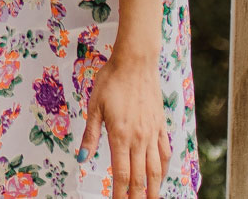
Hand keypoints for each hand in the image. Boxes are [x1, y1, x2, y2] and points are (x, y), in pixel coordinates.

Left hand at [79, 48, 169, 198]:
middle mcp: (139, 138)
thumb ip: (91, 135)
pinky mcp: (161, 125)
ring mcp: (152, 133)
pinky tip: (161, 176)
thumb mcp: (94, 106)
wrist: (136, 62)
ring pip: (157, 169)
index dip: (119, 193)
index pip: (121, 174)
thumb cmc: (112, 80)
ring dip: (154, 188)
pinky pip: (165, 152)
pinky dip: (164, 168)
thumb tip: (82, 158)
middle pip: (140, 177)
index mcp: (120, 135)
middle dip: (137, 196)